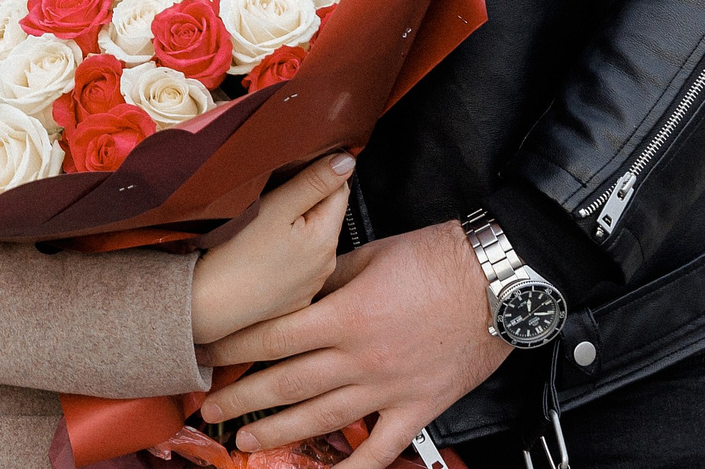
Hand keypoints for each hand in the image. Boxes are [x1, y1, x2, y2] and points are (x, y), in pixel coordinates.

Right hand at [187, 151, 353, 342]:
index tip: (292, 171)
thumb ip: (313, 182)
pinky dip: (285, 254)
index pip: (340, 190)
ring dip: (295, 229)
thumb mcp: (276, 207)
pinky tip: (260, 254)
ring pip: (310, 242)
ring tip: (262, 228)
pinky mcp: (292, 299)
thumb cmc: (237, 254)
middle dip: (305, 202)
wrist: (208, 305)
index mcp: (325, 238)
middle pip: (325, 216)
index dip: (318, 174)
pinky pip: (296, 266)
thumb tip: (346, 161)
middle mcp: (325, 265)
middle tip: (270, 198)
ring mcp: (309, 285)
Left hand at [196, 220, 510, 467]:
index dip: (233, 347)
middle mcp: (361, 358)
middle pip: (287, 383)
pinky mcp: (418, 407)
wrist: (498, 281)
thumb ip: (325, 280)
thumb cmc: (435, 259)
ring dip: (279, 432)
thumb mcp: (367, 256)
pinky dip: (355, 468)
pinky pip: (382, 448)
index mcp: (345, 315)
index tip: (206, 352)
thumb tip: (292, 292)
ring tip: (246, 440)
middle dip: (243, 397)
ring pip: (324, 419)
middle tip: (210, 408)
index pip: (272, 336)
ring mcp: (389, 388)